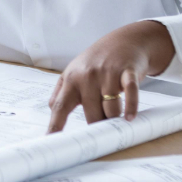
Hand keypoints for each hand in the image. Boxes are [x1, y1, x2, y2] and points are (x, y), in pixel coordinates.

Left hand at [46, 21, 175, 132]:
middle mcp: (87, 76)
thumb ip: (61, 92)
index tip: (50, 142)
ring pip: (111, 110)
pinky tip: (130, 117)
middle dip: (98, 126)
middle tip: (102, 130)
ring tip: (117, 117)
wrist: (124, 40)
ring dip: (115, 119)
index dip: (54, 126)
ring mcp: (107, 73)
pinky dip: (131, 107)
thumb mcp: (74, 72)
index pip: (59, 106)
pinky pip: (130, 94)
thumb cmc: (97, 60)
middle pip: (91, 116)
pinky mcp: (127, 72)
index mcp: (71, 79)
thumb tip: (52, 112)